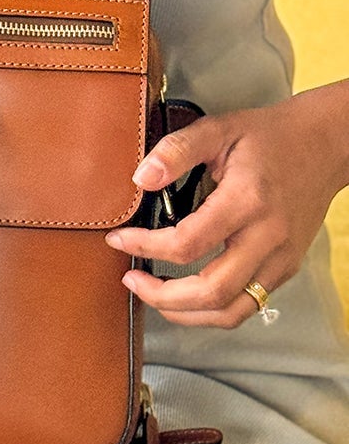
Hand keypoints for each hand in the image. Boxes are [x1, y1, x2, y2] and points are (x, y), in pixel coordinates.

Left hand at [101, 88, 345, 326]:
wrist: (325, 145)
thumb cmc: (269, 137)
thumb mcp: (218, 129)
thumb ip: (177, 151)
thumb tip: (141, 179)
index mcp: (247, 201)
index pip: (187, 243)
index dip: (145, 247)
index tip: (118, 239)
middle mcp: (268, 237)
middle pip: (211, 291)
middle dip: (162, 296)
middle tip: (132, 281)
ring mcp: (281, 258)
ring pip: (232, 311)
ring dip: (186, 314)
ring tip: (154, 296)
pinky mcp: (286, 268)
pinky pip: (248, 305)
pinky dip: (212, 310)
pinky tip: (187, 296)